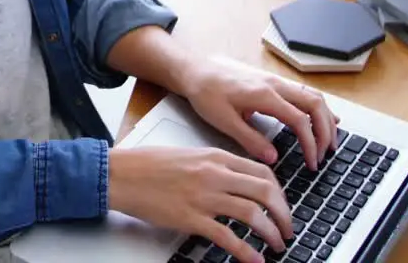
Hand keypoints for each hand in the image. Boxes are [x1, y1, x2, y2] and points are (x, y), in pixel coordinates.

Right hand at [108, 146, 289, 262]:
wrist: (121, 174)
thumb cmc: (148, 164)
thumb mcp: (189, 155)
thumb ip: (215, 165)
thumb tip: (236, 181)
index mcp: (215, 157)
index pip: (262, 171)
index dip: (279, 192)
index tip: (281, 205)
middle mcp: (214, 175)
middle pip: (265, 192)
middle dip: (283, 213)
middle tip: (287, 228)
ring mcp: (204, 197)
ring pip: (252, 214)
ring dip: (270, 232)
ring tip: (276, 244)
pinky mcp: (191, 218)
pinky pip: (228, 237)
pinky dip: (246, 252)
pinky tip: (254, 260)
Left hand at [181, 58, 339, 170]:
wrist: (195, 70)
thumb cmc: (205, 92)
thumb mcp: (223, 121)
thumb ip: (250, 139)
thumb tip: (273, 157)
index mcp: (264, 95)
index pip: (300, 120)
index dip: (310, 143)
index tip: (312, 162)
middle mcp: (275, 85)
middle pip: (315, 105)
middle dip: (326, 131)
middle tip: (326, 154)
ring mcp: (275, 81)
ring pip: (312, 95)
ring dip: (325, 118)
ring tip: (330, 140)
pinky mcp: (272, 82)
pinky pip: (303, 92)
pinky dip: (317, 107)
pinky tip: (322, 117)